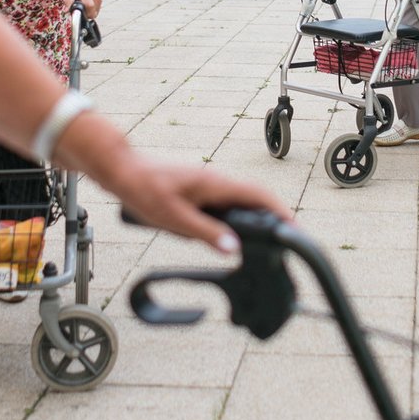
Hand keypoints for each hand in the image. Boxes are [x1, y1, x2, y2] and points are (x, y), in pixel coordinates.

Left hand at [66, 0, 100, 18]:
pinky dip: (91, 10)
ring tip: (83, 7)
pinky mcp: (99, 0)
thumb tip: (66, 11)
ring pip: (95, 13)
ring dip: (89, 13)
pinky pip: (96, 10)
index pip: (90, 8)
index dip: (85, 14)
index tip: (80, 14)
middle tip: (80, 11)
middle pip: (93, 13)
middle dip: (86, 15)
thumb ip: (68, 2)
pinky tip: (86, 6)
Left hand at [95, 153, 290, 253]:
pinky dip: (240, 216)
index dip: (280, 211)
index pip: (258, 195)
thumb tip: (233, 247)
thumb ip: (204, 232)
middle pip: (255, 197)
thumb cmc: (144, 190)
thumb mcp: (173, 217)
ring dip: (258, 216)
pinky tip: (236, 233)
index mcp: (215, 184)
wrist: (123, 171)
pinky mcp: (200, 191)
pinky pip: (227, 204)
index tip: (295, 228)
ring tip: (270, 239)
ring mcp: (209, 185)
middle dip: (275, 215)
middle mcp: (217, 181)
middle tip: (288, 239)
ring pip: (241, 201)